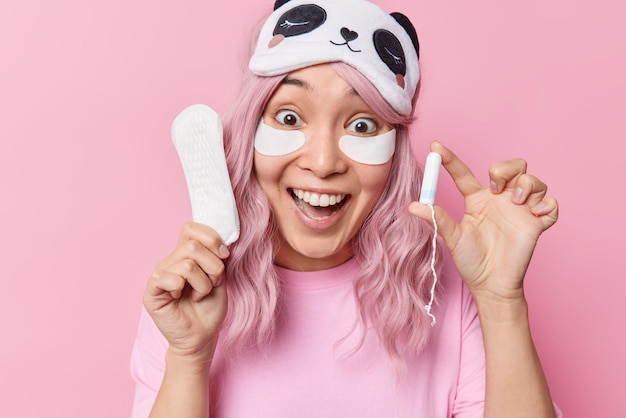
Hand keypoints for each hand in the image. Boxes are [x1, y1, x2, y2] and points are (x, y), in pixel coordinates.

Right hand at [143, 222, 229, 360]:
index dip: (211, 238)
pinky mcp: (151, 292)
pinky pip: (169, 278)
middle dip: (213, 267)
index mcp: (185, 253)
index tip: (224, 256)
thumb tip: (222, 240)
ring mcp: (159, 275)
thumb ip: (216, 256)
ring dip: (203, 284)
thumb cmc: (210, 307)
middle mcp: (170, 260)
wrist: (203, 336)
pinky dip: (184, 290)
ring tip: (199, 295)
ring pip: (187, 264)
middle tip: (212, 284)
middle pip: (193, 246)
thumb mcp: (219, 276)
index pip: (191, 228)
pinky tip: (182, 300)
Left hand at [409, 141, 557, 302]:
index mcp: (477, 200)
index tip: (436, 147)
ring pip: (533, 180)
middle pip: (512, 166)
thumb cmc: (471, 262)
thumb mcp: (452, 238)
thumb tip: (413, 206)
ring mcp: (520, 211)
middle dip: (506, 168)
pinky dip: (547, 204)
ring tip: (515, 202)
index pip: (464, 173)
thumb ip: (437, 219)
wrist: (491, 285)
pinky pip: (551, 204)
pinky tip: (534, 214)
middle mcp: (500, 201)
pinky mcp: (536, 224)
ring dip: (526, 184)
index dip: (450, 159)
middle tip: (496, 187)